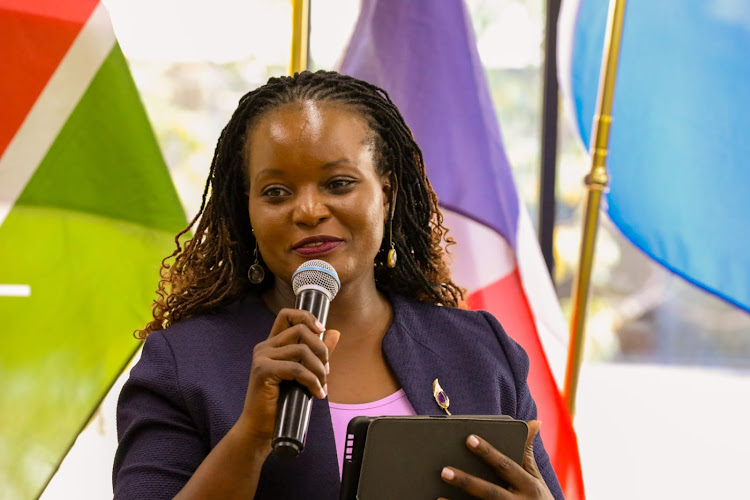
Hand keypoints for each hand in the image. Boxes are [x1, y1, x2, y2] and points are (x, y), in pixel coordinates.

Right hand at [238, 308, 340, 449]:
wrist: (260, 428)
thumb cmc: (282, 403)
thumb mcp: (304, 373)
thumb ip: (316, 352)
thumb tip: (334, 333)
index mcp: (272, 344)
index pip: (287, 315)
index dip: (307, 317)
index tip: (322, 330)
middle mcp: (265, 347)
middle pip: (300, 330)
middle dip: (321, 349)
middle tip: (326, 370)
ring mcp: (262, 357)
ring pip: (301, 350)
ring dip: (319, 368)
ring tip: (322, 384)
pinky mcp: (262, 371)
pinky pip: (296, 369)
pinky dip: (312, 381)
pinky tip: (317, 393)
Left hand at [438, 420, 553, 499]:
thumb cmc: (536, 499)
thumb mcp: (536, 478)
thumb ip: (527, 453)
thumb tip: (535, 422)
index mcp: (529, 486)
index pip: (505, 467)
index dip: (488, 452)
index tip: (468, 438)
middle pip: (490, 492)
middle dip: (467, 482)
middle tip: (443, 470)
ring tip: (437, 497)